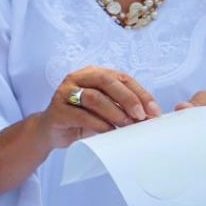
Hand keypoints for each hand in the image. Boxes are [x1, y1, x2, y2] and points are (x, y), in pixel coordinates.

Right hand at [37, 66, 160, 149]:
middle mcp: (77, 78)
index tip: (154, 110)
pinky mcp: (57, 111)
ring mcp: (64, 93)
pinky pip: (81, 116)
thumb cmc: (82, 118)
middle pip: (106, 82)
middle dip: (128, 99)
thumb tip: (150, 116)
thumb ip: (122, 107)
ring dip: (114, 112)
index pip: (121, 77)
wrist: (51, 131)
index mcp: (93, 74)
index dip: (140, 93)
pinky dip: (99, 124)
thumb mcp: (105, 109)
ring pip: (94, 97)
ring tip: (126, 125)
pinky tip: (109, 131)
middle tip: (140, 116)